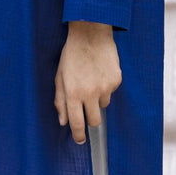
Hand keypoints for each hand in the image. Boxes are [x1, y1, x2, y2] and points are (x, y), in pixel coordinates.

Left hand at [54, 22, 121, 144]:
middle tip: (86, 107)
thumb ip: (60, 101)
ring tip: (91, 79)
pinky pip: (111, 92)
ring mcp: (105, 87)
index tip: (80, 140)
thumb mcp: (59, 76)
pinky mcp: (116, 80)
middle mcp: (90, 93)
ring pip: (103, 105)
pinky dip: (106, 86)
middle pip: (94, 121)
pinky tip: (100, 71)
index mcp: (73, 93)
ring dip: (98, 99)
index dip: (79, 135)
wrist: (91, 34)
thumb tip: (63, 121)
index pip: (77, 123)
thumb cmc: (72, 54)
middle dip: (90, 119)